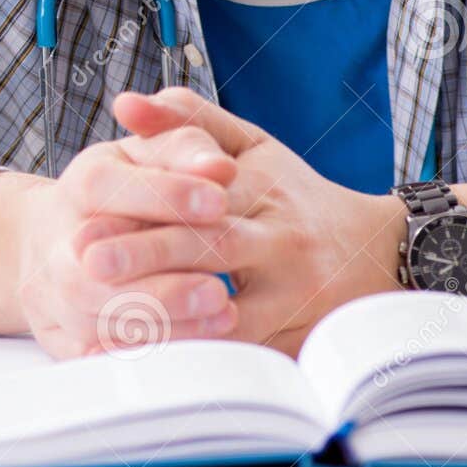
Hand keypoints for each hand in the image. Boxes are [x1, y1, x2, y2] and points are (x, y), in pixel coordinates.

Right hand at [0, 129, 241, 356]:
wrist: (57, 238)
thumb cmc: (123, 191)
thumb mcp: (150, 156)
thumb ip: (186, 149)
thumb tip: (221, 167)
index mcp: (78, 185)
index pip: (105, 187)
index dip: (163, 195)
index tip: (220, 201)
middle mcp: (56, 242)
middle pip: (93, 269)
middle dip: (159, 282)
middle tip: (220, 286)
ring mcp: (53, 294)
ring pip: (96, 319)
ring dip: (162, 323)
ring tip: (222, 315)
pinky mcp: (61, 337)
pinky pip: (100, 356)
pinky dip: (146, 354)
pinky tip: (195, 346)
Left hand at [80, 88, 405, 356]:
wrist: (380, 251)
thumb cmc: (297, 193)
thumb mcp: (252, 144)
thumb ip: (188, 120)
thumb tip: (124, 103)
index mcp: (261, 187)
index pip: (199, 192)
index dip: (146, 204)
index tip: (87, 218)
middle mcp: (279, 240)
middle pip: (209, 246)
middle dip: (145, 255)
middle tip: (86, 262)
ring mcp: (291, 294)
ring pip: (225, 310)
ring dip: (165, 317)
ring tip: (107, 321)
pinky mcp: (294, 338)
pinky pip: (240, 354)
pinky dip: (193, 358)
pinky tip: (147, 363)